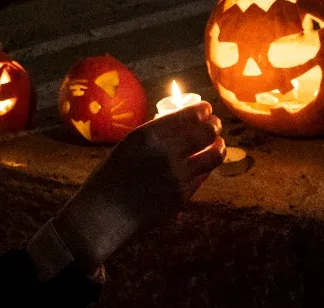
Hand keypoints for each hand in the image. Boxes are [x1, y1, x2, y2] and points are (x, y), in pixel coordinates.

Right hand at [51, 102, 224, 271]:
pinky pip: (202, 177)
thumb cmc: (111, 175)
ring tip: (216, 144)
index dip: (203, 110)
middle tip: (214, 125)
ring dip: (218, 146)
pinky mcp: (183, 197)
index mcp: (150, 135)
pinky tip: (200, 164)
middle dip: (214, 125)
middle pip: (208, 133)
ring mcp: (178, 177)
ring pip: (214, 156)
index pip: (190, 116)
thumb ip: (156, 132)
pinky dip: (204, 167)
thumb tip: (183, 121)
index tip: (205, 110)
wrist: (106, 214)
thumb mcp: (130, 144)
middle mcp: (168, 154)